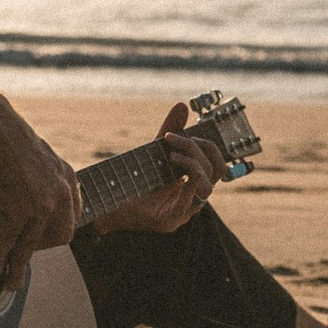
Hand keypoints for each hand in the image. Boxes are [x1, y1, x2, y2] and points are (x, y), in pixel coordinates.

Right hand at [0, 101, 80, 291]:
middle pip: (60, 237)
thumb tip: (43, 201)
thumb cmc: (10, 142)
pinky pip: (10, 241)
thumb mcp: (41, 160)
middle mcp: (61, 194)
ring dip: (20, 267)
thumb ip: (48, 181)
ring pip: (32, 246)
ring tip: (11, 281)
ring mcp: (42, 203)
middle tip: (24, 259)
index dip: (56, 234)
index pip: (72, 219)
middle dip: (42, 252)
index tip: (41, 243)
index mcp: (69, 180)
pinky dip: (0, 256)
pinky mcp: (20, 209)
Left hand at [92, 102, 225, 236]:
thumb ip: (170, 131)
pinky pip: (188, 204)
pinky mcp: (170, 221)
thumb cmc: (135, 179)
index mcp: (194, 183)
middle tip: (173, 140)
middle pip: (214, 173)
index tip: (185, 134)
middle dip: (196, 151)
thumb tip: (182, 105)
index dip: (207, 146)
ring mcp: (183, 212)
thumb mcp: (154, 152)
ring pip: (206, 189)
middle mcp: (193, 198)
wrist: (110, 201)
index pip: (217, 164)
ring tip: (172, 155)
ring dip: (193, 166)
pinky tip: (174, 167)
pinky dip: (185, 185)